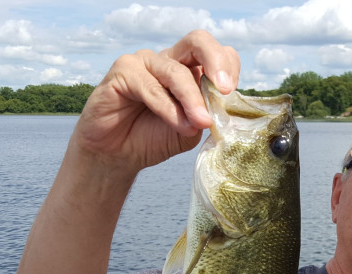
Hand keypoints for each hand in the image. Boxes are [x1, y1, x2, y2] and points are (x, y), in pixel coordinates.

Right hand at [72, 30, 239, 175]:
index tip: (232, 95)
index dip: (229, 68)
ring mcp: (145, 62)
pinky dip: (168, 108)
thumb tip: (221, 107)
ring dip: (192, 100)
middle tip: (225, 90)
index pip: (218, 54)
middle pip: (198, 41)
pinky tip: (178, 125)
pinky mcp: (123, 71)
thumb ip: (206, 115)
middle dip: (216, 62)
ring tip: (201, 123)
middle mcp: (169, 60)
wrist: (119, 154)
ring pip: (176, 71)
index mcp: (190, 69)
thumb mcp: (192, 129)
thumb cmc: (155, 138)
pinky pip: (150, 86)